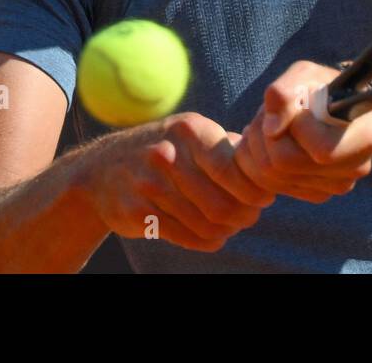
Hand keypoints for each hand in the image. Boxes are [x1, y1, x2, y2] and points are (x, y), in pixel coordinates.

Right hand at [80, 112, 274, 251]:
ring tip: (232, 226)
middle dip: (245, 215)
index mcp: (189, 130)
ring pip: (207, 224)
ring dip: (227, 230)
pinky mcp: (138, 213)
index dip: (255, 189)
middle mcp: (167, 154)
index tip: (264, 196)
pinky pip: (187, 237)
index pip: (233, 168)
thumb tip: (271, 158)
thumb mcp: (190, 133)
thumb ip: (227, 145)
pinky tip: (214, 236)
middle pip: (224, 203)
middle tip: (249, 216)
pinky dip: (208, 241)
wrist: (101, 171)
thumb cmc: (162, 149)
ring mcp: (149, 184)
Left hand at [234, 61, 371, 203]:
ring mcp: (338, 186)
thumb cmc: (321, 88)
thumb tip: (272, 130)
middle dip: (265, 135)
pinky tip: (274, 144)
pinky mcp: (317, 194)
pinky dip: (262, 164)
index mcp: (368, 136)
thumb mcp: (304, 74)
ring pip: (273, 177)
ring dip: (259, 148)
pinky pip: (273, 187)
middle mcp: (358, 167)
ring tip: (271, 126)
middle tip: (269, 115)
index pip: (320, 149)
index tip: (299, 105)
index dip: (296, 124)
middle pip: (286, 164)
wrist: (331, 107)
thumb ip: (285, 92)